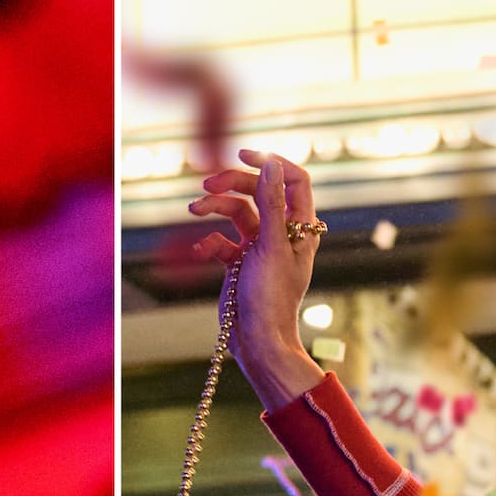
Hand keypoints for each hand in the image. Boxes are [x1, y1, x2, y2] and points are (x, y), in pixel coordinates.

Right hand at [185, 149, 327, 391]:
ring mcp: (260, 247)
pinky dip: (210, 240)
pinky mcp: (239, 262)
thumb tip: (271, 163)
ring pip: (237, 211)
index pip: (293, 179)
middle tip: (207, 183)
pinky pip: (222, 239)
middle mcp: (282, 233)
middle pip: (259, 190)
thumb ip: (272, 204)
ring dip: (214, 206)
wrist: (256, 340)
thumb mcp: (271, 245)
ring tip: (194, 209)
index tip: (244, 155)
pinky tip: (204, 251)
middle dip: (233, 183)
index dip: (271, 162)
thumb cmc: (271, 296)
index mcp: (301, 227)